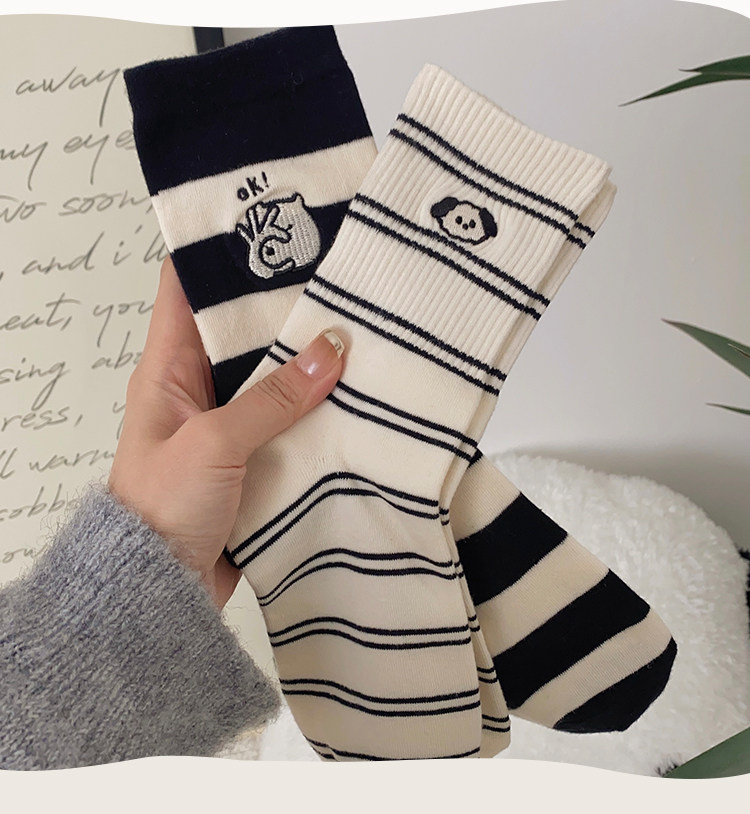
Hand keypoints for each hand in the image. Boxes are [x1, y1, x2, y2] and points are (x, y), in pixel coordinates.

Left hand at [108, 257, 343, 607]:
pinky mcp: (253, 458)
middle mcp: (197, 388)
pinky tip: (356, 394)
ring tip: (359, 327)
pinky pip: (288, 421)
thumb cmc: (161, 510)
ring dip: (309, 361)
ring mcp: (227, 424)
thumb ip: (273, 397)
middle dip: (284, 305)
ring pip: (272, 376)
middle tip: (336, 275)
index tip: (267, 224)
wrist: (158, 592)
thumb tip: (331, 348)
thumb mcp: (215, 442)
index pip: (184, 288)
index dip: (219, 251)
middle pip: (241, 329)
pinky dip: (317, 409)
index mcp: (167, 369)